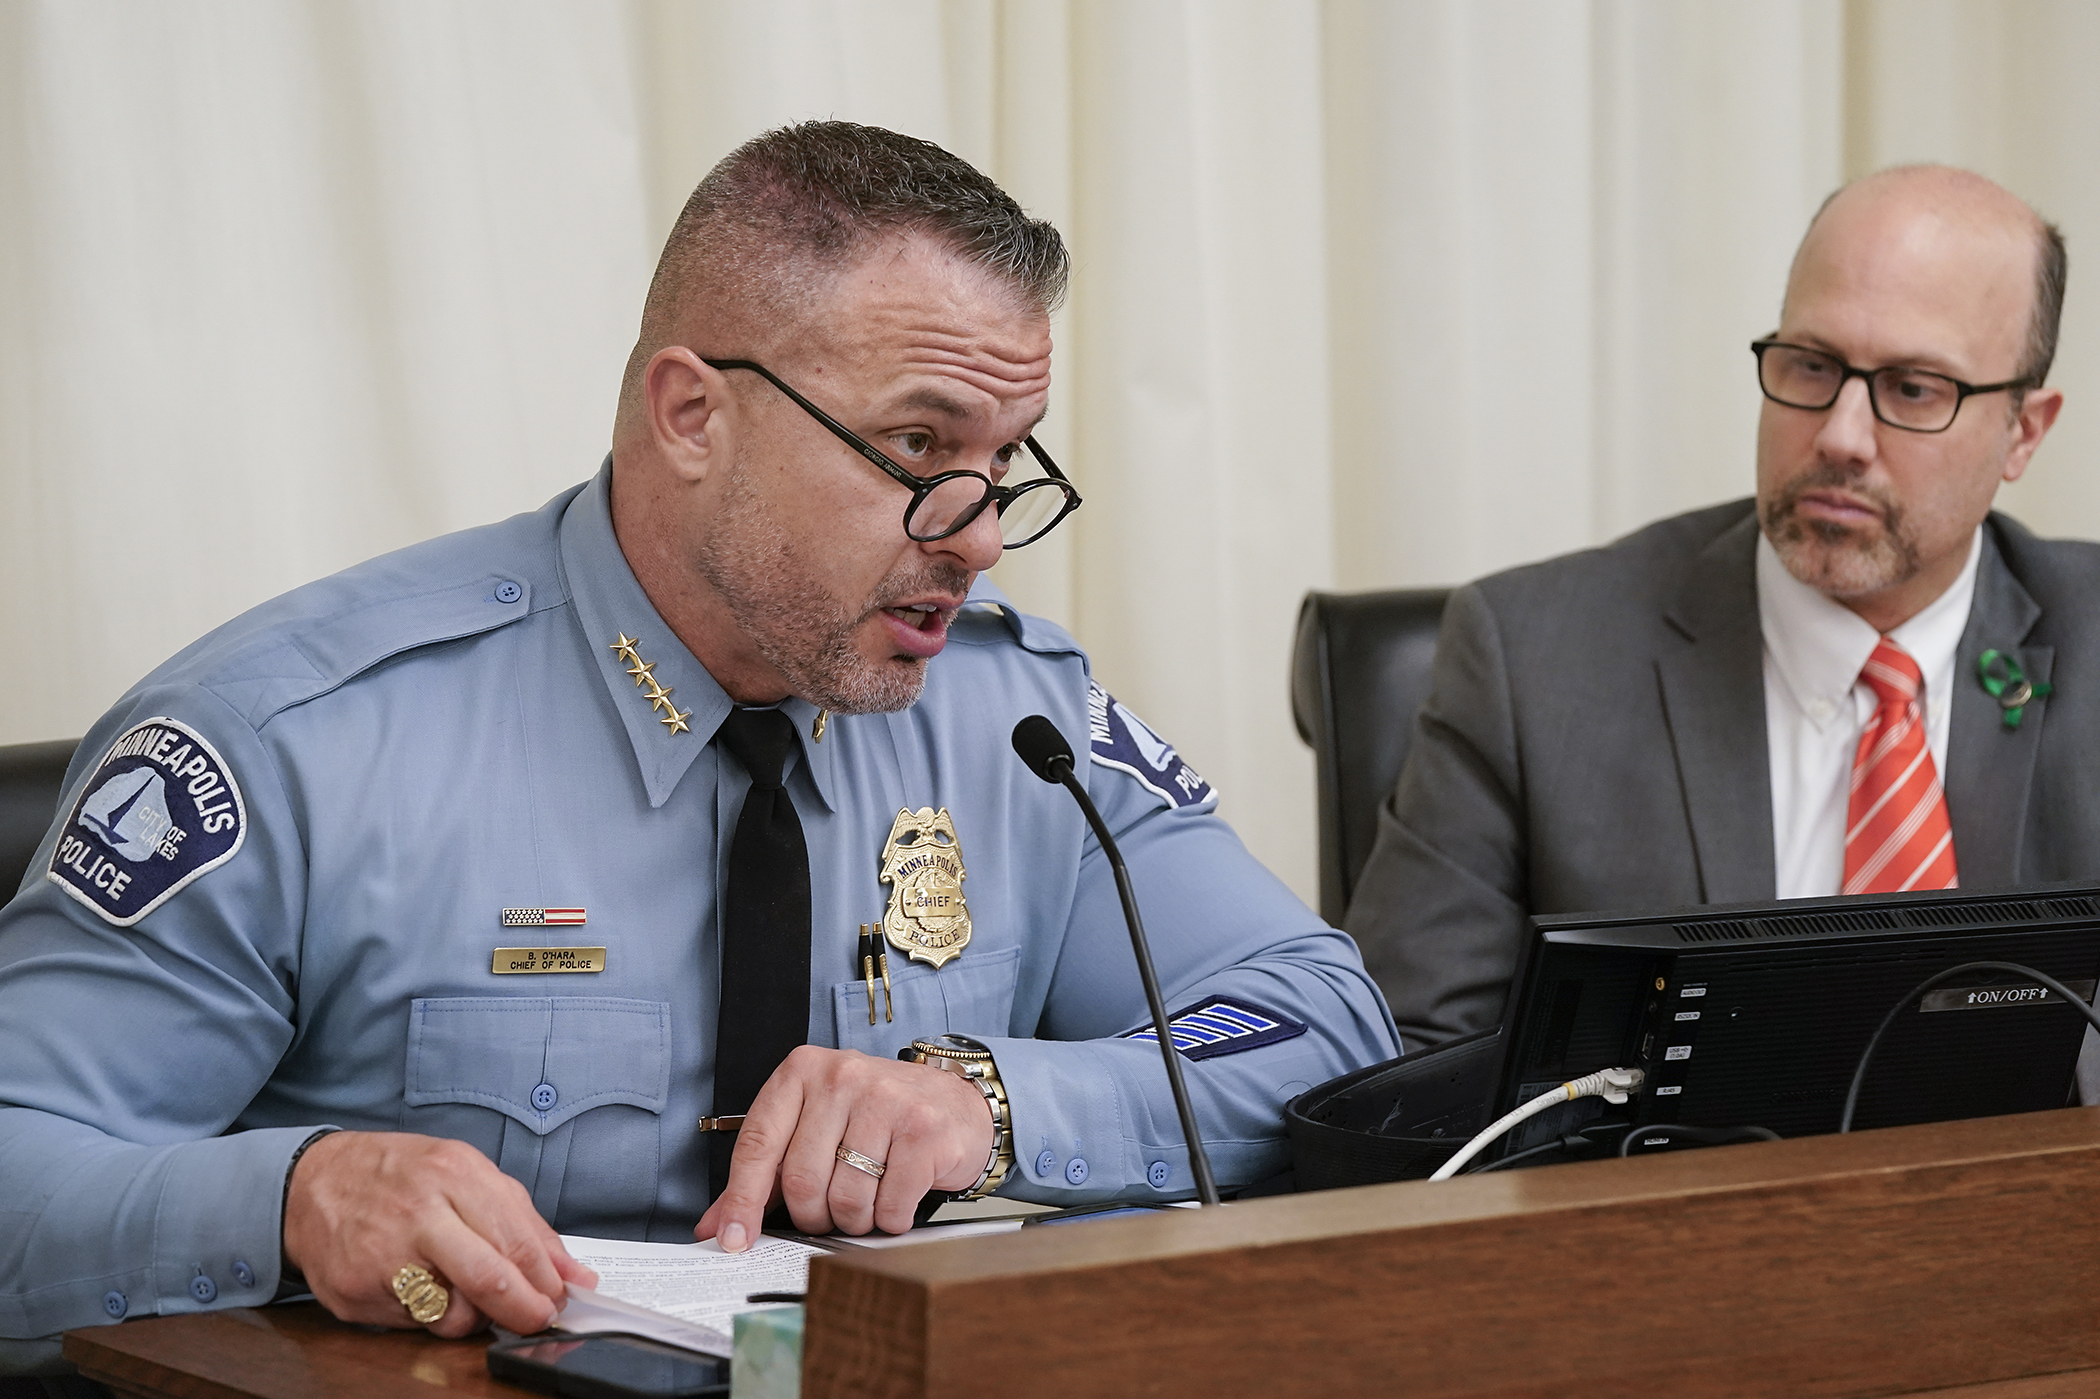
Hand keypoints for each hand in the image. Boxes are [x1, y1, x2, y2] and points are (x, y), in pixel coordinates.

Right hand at [282, 1130, 598, 1337]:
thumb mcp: (466, 1173)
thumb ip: (523, 1222)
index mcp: (453, 1175)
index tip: (562, 1297)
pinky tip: (423, 1289)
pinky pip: (415, 1325)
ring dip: (475, 1316)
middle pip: (489, 1280)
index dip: (547, 1280)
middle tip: (537, 1318)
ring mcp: (383, 1259)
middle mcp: (418, 1215)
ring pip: (454, 1316)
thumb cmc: (399, 1175)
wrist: (313, 1183)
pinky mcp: (356, 1295)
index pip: (516, 1241)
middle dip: (525, 1310)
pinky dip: (431, 1315)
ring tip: (466, 1292)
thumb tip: (573, 1274)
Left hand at [694, 1046, 993, 1250]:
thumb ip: (764, 1174)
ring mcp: (885, 1099)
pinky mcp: (923, 1129)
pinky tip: (897, 1199)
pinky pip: (889, 1204)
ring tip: (868, 1202)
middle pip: (801, 1180)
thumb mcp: (815, 1130)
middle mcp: (842, 1076)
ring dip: (854, 1220)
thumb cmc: (878, 1119)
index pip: (757, 1144)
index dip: (742, 1200)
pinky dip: (890, 1218)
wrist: (956, 1107)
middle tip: (829, 1212)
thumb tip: (718, 1225)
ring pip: (845, 1197)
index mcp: (803, 1071)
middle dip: (813, 1216)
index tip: (735, 1240)